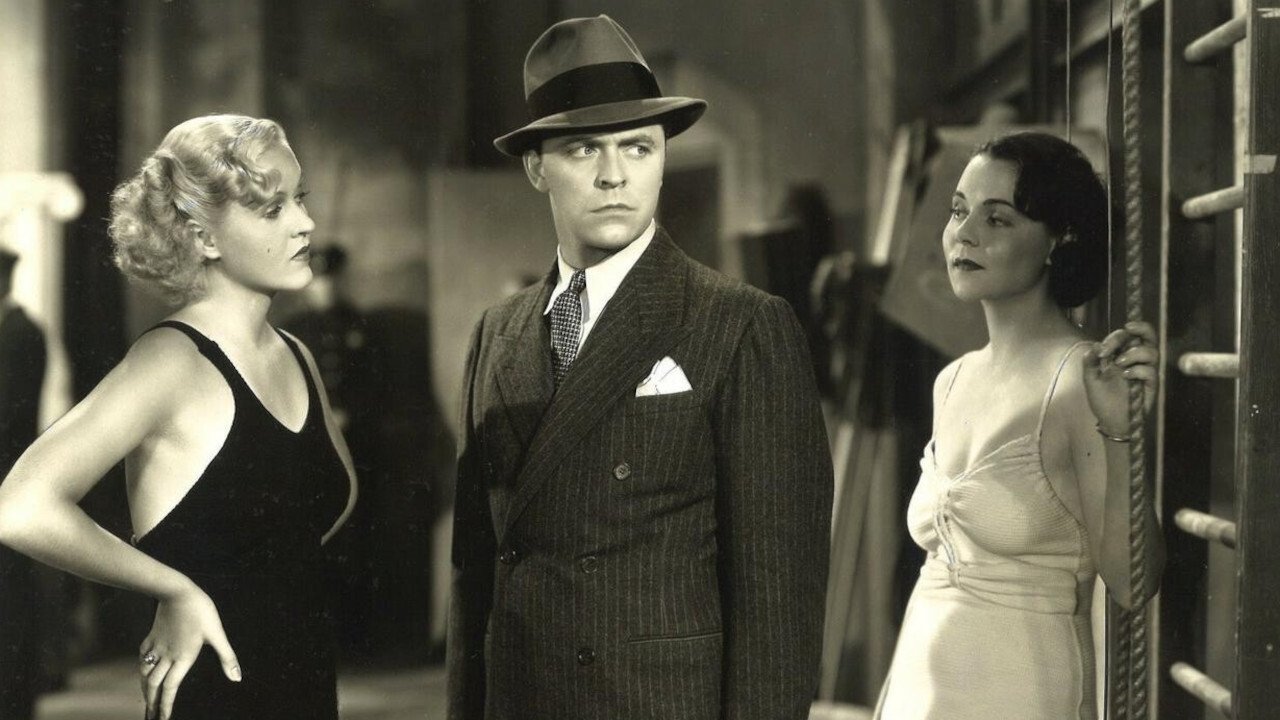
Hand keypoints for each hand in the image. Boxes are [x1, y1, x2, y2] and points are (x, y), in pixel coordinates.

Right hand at [139, 585, 239, 719]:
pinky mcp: (152, 635)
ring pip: (146, 673)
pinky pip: (142, 656)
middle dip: (152, 703)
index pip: (171, 688)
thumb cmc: (201, 611)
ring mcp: (157, 646)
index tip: (161, 718)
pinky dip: (141, 667)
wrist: (177, 592)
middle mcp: (167, 656)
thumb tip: (237, 678)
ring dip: (145, 688)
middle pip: (154, 685)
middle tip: (149, 716)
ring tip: (146, 698)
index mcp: (183, 658)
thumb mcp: (217, 634)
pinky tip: (143, 669)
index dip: (165, 705)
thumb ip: (227, 657)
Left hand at [1082, 321, 1158, 435]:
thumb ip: (1090, 362)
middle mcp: (1137, 360)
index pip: (1126, 336)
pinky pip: (1151, 371)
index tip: (1102, 350)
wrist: (1111, 422)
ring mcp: (1145, 372)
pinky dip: (1138, 370)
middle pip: (1148, 336)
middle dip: (1141, 328)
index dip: (1115, 337)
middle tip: (1128, 328)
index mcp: (1122, 355)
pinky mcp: (1151, 386)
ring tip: (1119, 363)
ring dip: (1134, 352)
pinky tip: (1125, 376)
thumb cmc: (1103, 400)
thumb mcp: (1090, 379)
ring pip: (1152, 351)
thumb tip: (1095, 346)